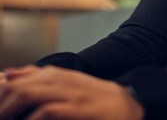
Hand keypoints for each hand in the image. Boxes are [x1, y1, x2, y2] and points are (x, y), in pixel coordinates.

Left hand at [0, 65, 143, 119]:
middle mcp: (63, 80)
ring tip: (3, 119)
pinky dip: (32, 119)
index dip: (3, 91)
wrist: (130, 103)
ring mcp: (71, 93)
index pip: (21, 78)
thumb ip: (43, 80)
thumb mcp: (70, 85)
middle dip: (2, 101)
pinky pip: (48, 110)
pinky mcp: (80, 108)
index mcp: (59, 75)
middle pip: (20, 85)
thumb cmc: (97, 99)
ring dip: (10, 109)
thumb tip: (11, 74)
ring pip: (30, 92)